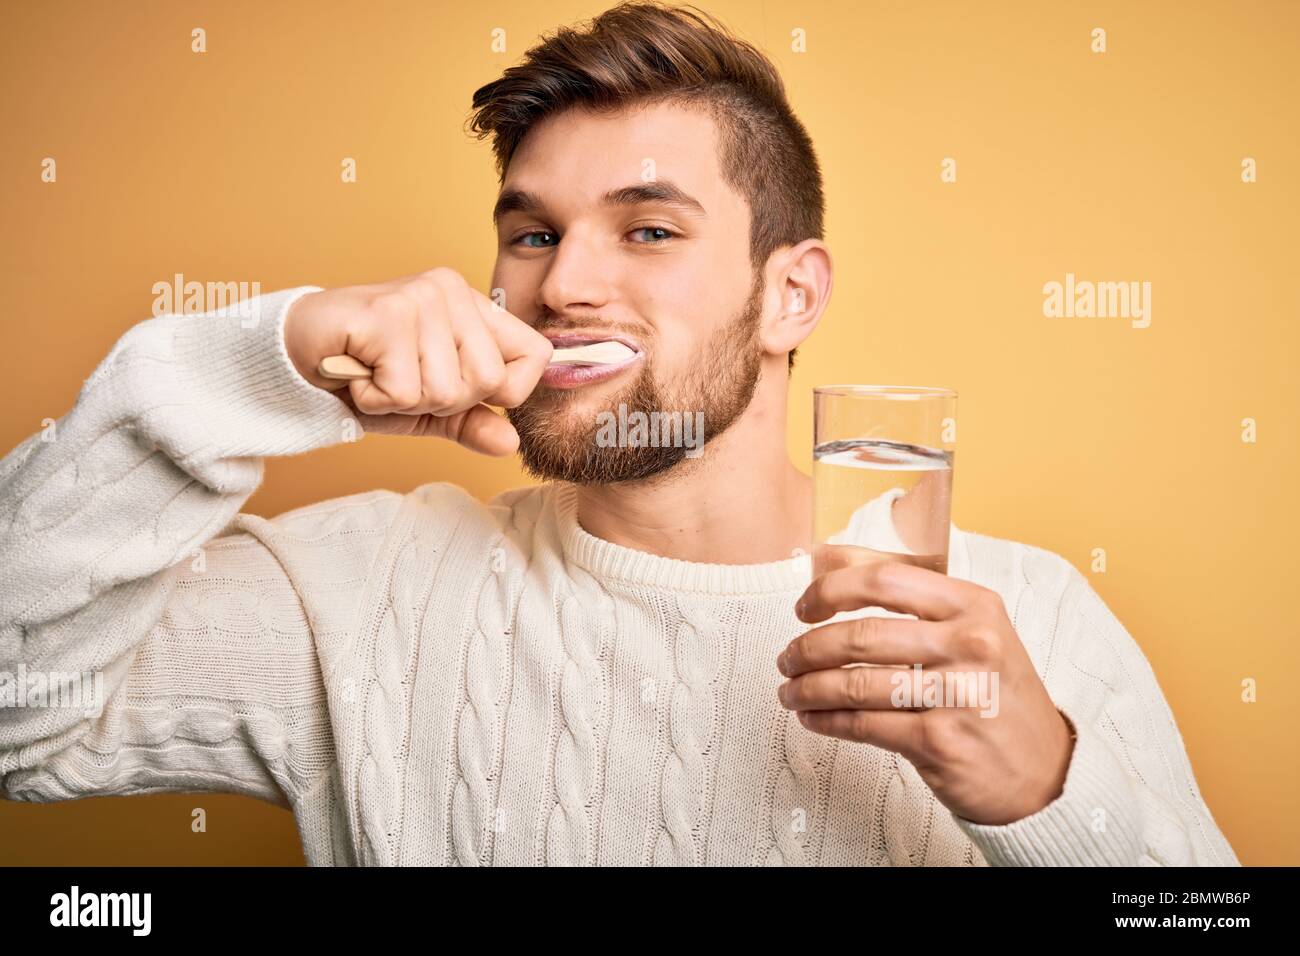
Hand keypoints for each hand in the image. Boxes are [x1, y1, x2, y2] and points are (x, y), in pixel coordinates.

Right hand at [284, 268, 552, 454]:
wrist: (293, 357)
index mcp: (472, 305)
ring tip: (376, 374)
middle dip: (443, 401)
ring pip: (448, 390)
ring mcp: (421, 298)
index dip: (508, 392)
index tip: (463, 393)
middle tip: (400, 380)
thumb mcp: (427, 407)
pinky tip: (358, 374)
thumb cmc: (363, 375)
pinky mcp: (389, 315)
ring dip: (404, 401)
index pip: (536, 354)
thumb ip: (471, 422)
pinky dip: (376, 399)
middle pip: (489, 381)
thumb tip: (511, 443)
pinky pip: (407, 392)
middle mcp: (452, 291)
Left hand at [777, 561, 1075, 825]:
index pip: (884, 578)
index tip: (804, 607)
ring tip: (791, 690)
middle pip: (860, 635)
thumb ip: (912, 598)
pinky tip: (813, 718)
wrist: (1044, 771)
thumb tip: (828, 560)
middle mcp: (970, 643)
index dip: (830, 589)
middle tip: (788, 657)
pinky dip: (827, 721)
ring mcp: (957, 693)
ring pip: (854, 683)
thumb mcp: (974, 630)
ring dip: (808, 688)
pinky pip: (863, 725)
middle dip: (808, 647)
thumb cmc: (996, 693)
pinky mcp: (940, 740)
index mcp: (974, 604)